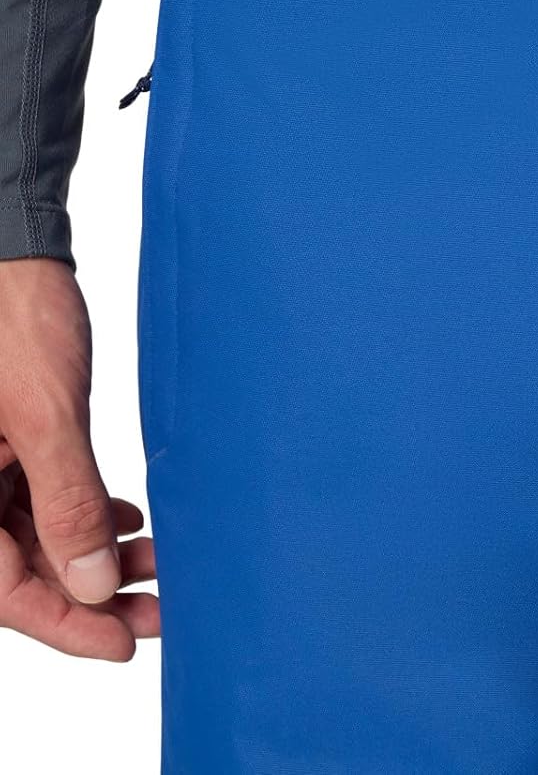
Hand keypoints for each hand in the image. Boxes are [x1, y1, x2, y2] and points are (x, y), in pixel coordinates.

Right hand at [0, 258, 157, 659]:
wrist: (14, 253)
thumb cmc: (17, 320)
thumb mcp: (45, 414)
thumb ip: (65, 499)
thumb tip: (90, 583)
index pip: (2, 590)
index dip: (63, 625)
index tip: (122, 645)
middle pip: (23, 569)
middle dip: (92, 594)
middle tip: (161, 611)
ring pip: (40, 536)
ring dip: (97, 555)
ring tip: (161, 565)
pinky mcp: (9, 443)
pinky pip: (43, 498)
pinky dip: (87, 513)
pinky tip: (129, 522)